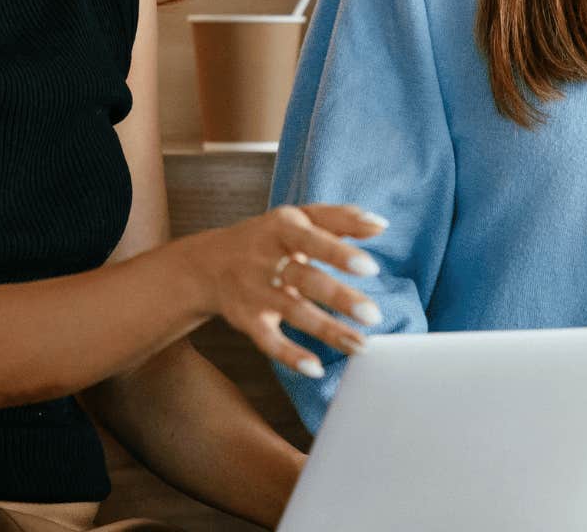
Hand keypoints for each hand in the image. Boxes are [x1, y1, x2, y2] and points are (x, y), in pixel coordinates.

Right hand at [182, 204, 387, 379]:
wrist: (207, 264)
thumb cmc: (267, 238)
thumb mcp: (296, 218)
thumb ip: (339, 218)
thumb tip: (379, 224)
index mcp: (283, 228)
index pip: (313, 239)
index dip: (340, 254)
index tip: (371, 268)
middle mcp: (267, 260)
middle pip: (306, 279)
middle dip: (340, 298)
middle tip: (373, 315)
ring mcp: (255, 292)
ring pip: (294, 312)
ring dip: (328, 331)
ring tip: (361, 345)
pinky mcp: (247, 320)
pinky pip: (269, 341)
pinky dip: (290, 356)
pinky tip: (316, 369)